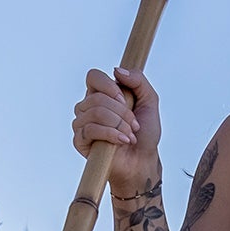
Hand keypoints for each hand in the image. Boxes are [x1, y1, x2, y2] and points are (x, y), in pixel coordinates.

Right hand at [72, 65, 162, 190]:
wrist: (143, 160)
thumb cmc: (145, 133)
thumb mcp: (150, 101)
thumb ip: (138, 81)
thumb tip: (116, 70)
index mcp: (101, 94)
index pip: (93, 76)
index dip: (108, 85)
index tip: (124, 99)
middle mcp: (88, 106)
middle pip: (98, 97)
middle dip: (122, 112)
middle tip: (134, 125)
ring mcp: (82, 123)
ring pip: (95, 112)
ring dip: (120, 125)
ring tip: (129, 136)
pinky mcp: (79, 140)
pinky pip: (91, 129)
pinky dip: (111, 135)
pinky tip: (122, 142)